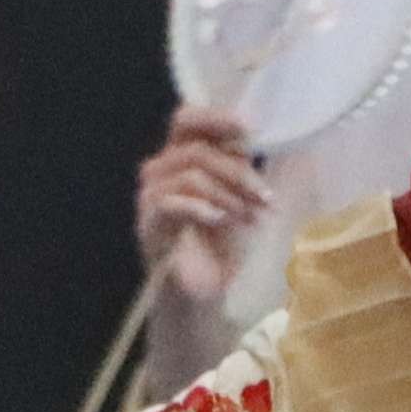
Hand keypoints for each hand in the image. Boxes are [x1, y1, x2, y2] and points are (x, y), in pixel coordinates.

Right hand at [131, 107, 270, 314]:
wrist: (202, 292)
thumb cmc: (220, 245)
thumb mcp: (239, 196)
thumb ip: (238, 164)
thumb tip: (248, 132)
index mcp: (179, 159)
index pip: (186, 121)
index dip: (215, 119)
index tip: (249, 129)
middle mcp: (159, 172)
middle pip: (196, 149)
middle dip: (236, 171)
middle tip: (263, 196)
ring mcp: (149, 197)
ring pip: (191, 175)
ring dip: (228, 195)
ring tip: (248, 218)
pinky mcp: (148, 223)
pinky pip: (172, 201)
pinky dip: (203, 208)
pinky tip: (221, 221)